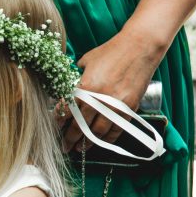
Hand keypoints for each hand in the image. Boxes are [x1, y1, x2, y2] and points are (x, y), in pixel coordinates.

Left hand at [61, 29, 161, 151]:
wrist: (139, 47)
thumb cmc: (111, 51)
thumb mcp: (86, 60)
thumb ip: (77, 76)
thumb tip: (69, 86)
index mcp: (85, 86)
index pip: (68, 110)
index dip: (60, 121)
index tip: (56, 127)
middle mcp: (99, 99)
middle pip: (81, 126)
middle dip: (71, 138)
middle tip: (65, 147)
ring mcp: (115, 105)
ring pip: (98, 132)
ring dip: (88, 143)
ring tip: (80, 148)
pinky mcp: (129, 108)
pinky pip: (117, 129)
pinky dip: (108, 139)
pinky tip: (101, 142)